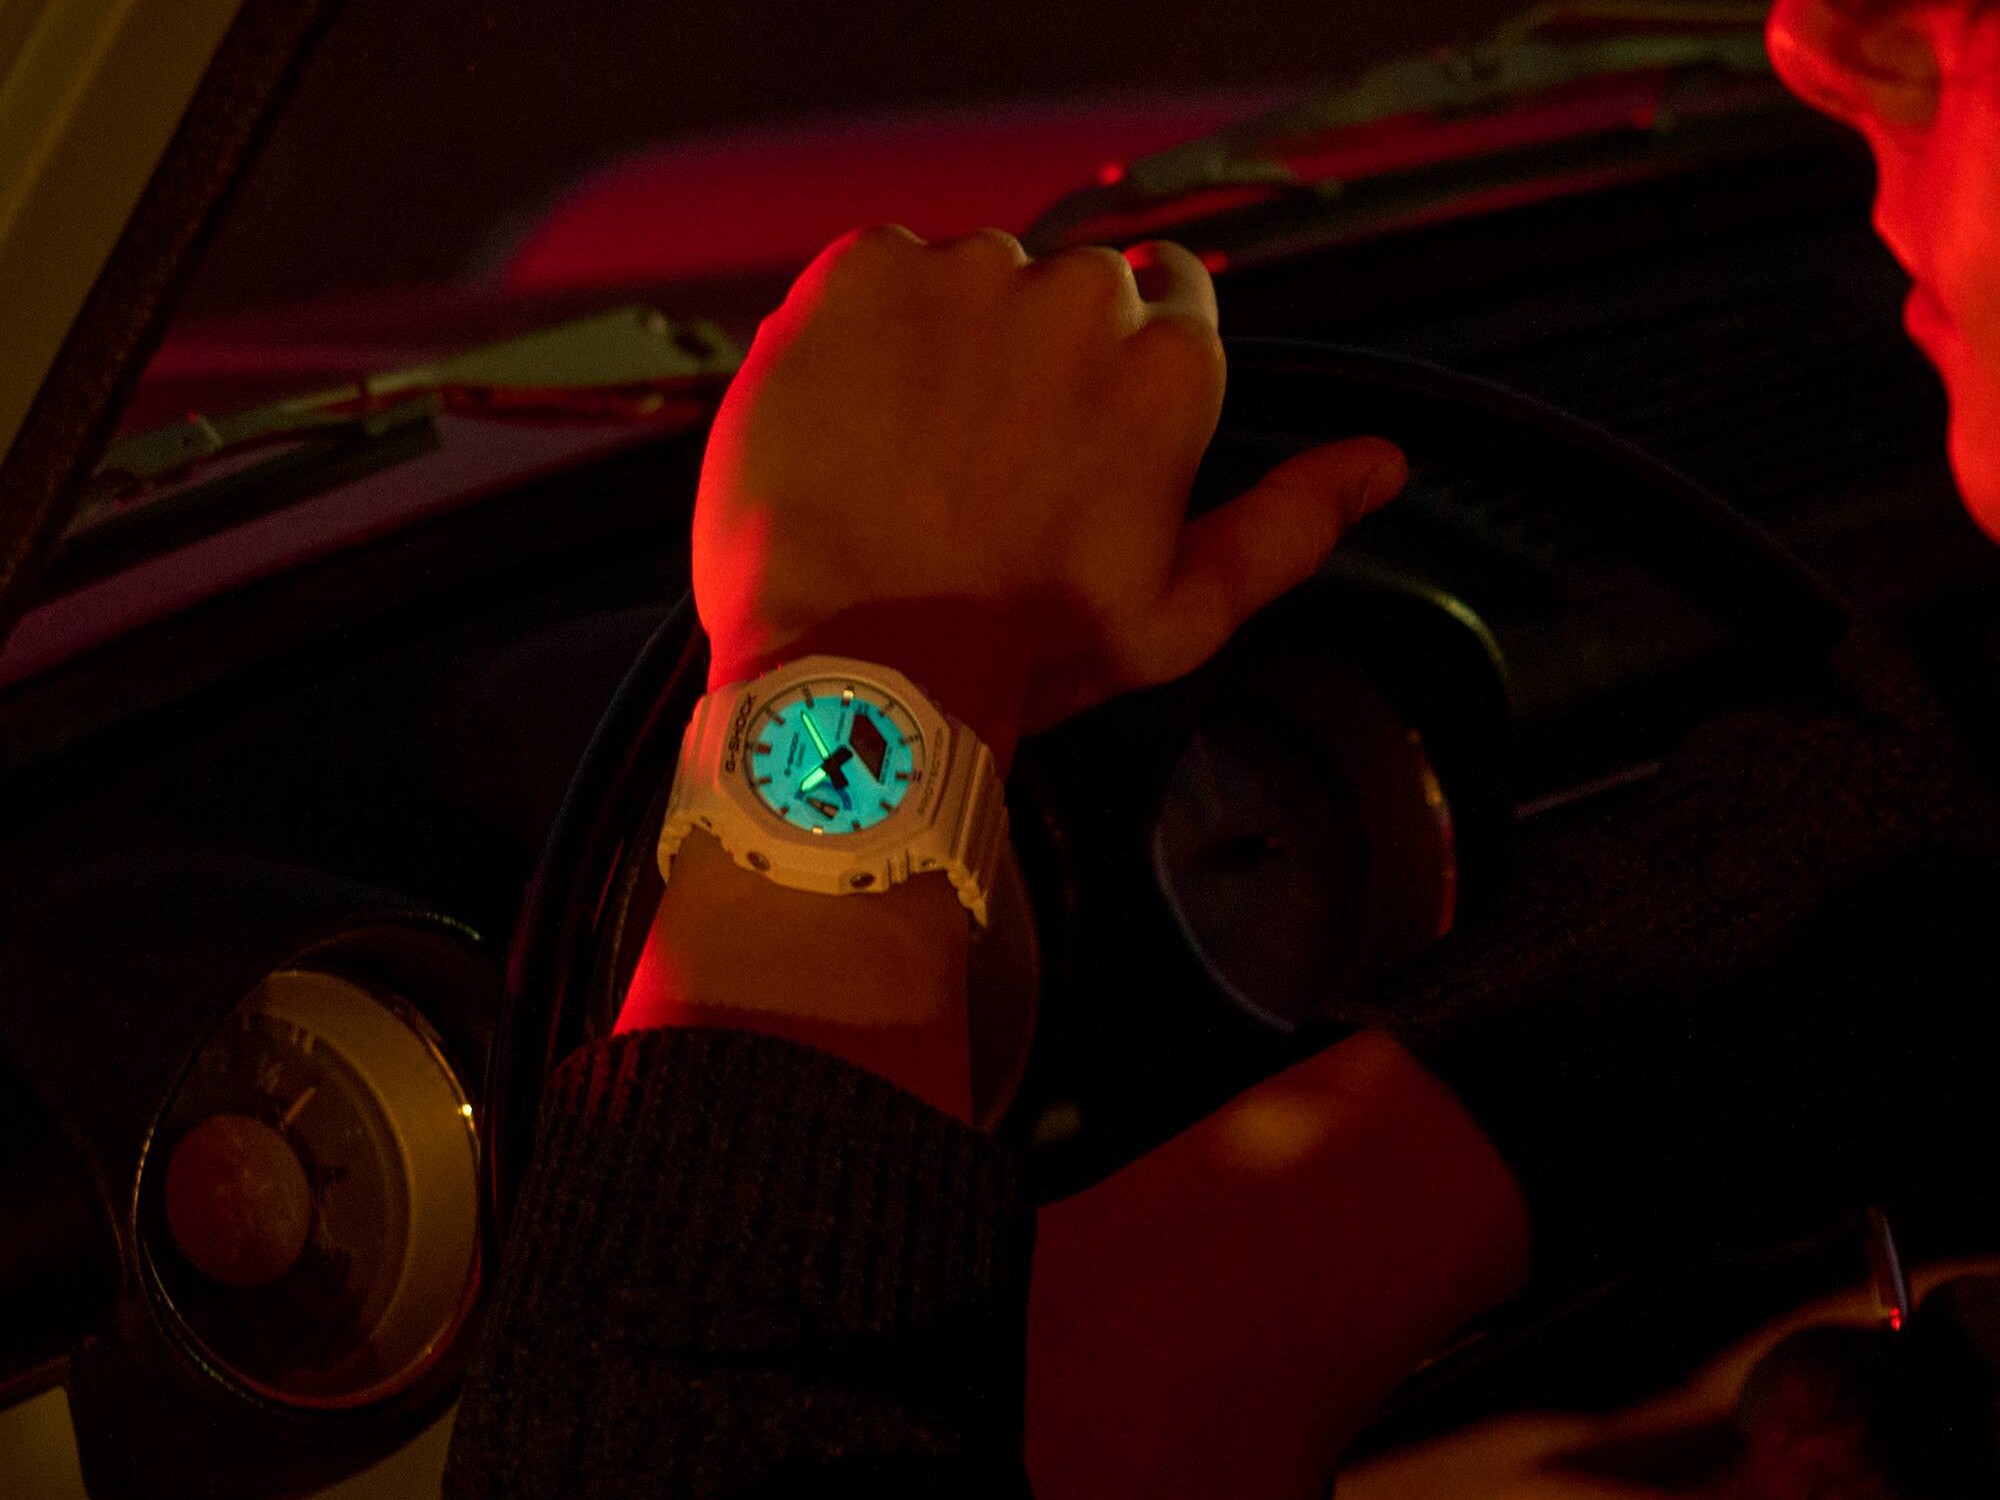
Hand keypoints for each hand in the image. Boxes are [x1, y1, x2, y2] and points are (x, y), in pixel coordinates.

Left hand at [694, 225, 1406, 736]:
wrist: (855, 665)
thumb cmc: (1019, 654)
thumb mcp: (1179, 617)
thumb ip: (1288, 526)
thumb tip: (1382, 463)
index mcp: (1171, 368)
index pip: (1166, 298)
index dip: (1112, 368)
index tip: (1068, 428)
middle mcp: (1082, 295)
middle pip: (1070, 285)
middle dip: (1037, 352)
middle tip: (985, 460)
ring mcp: (965, 274)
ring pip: (973, 275)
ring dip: (952, 335)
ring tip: (912, 447)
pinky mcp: (862, 272)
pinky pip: (879, 268)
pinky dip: (867, 326)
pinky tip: (857, 414)